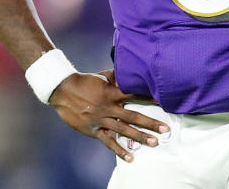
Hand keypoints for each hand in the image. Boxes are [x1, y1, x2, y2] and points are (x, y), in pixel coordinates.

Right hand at [49, 69, 168, 161]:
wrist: (62, 90)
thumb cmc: (84, 81)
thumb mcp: (102, 76)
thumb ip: (118, 76)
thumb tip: (131, 70)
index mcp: (112, 92)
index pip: (135, 95)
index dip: (149, 98)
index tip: (163, 102)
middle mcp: (109, 107)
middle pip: (133, 116)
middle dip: (150, 123)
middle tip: (165, 129)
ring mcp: (101, 120)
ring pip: (124, 130)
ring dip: (140, 137)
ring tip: (154, 142)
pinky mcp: (93, 130)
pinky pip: (108, 142)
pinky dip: (119, 150)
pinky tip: (130, 157)